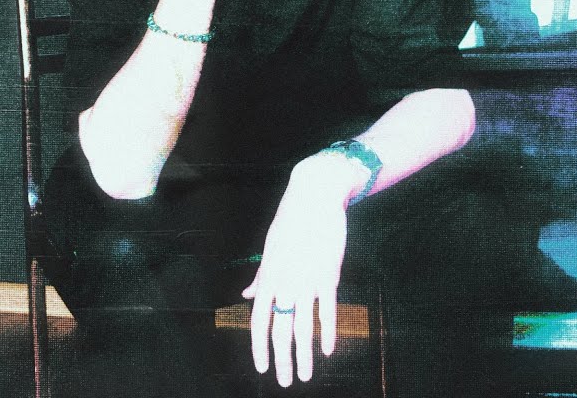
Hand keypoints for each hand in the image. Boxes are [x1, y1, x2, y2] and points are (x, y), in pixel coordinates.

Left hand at [241, 154, 367, 386]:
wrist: (315, 196)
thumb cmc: (291, 221)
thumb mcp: (270, 248)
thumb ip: (261, 277)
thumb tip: (248, 297)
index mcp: (268, 277)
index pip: (259, 321)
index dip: (260, 347)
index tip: (262, 368)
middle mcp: (284, 283)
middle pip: (281, 331)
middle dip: (282, 360)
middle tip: (285, 382)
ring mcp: (306, 280)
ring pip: (303, 327)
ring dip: (304, 356)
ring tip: (306, 376)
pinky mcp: (329, 275)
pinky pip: (327, 310)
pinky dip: (328, 332)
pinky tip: (328, 350)